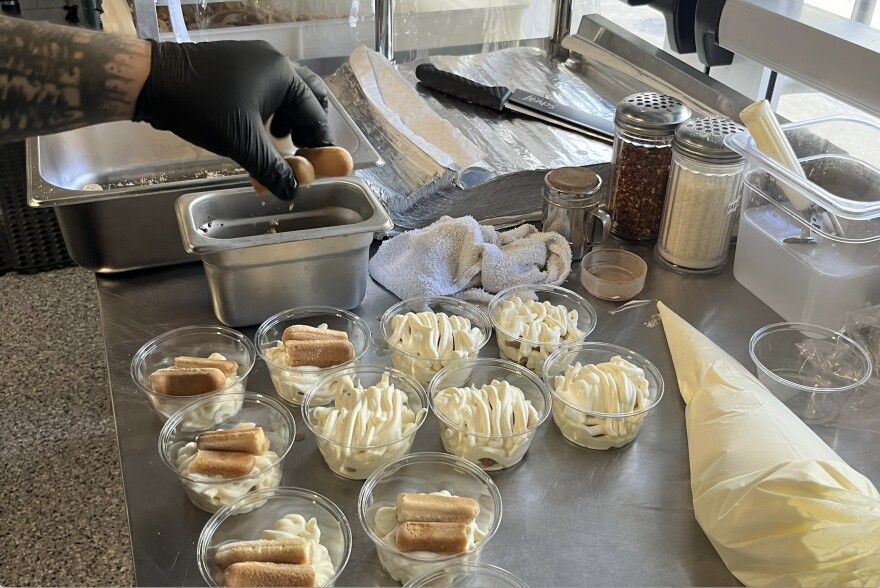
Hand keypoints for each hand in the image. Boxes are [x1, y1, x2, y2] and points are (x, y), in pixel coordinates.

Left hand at [134, 40, 331, 199]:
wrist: (153, 81)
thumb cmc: (203, 109)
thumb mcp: (243, 144)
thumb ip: (273, 169)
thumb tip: (292, 191)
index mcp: (283, 74)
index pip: (315, 112)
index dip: (319, 142)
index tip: (316, 164)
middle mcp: (273, 61)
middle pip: (307, 95)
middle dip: (307, 124)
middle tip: (301, 149)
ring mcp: (252, 58)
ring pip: (285, 90)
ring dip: (288, 117)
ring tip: (277, 140)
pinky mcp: (234, 63)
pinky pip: (265, 87)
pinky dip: (269, 108)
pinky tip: (255, 127)